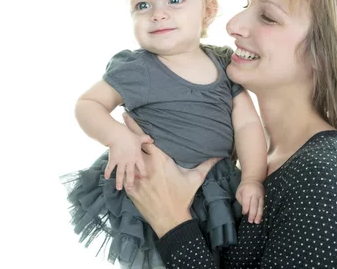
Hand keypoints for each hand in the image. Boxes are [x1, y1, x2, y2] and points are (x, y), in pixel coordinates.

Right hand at [104, 125, 152, 190]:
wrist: (118, 135)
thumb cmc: (129, 136)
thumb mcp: (139, 137)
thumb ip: (146, 139)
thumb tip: (152, 140)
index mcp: (137, 157)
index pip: (142, 167)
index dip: (143, 172)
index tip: (144, 177)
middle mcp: (129, 161)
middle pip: (131, 173)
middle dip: (131, 182)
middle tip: (130, 189)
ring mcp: (121, 162)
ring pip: (120, 174)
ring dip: (119, 181)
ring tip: (119, 188)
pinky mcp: (113, 160)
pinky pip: (110, 168)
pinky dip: (108, 172)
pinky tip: (106, 178)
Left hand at [122, 113, 220, 236]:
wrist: (170, 219)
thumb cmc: (183, 197)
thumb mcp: (196, 179)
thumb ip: (206, 164)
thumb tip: (220, 155)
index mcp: (161, 161)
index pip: (144, 140)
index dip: (135, 128)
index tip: (127, 116)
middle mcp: (147, 167)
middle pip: (133, 147)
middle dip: (127, 137)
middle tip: (119, 125)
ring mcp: (137, 178)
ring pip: (126, 161)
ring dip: (122, 154)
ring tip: (115, 145)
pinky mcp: (132, 190)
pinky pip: (124, 176)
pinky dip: (122, 170)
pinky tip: (117, 165)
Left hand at [236, 179, 263, 223]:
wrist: (253, 179)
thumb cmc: (244, 187)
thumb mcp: (239, 191)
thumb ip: (241, 200)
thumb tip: (244, 209)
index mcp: (247, 192)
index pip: (246, 203)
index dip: (246, 209)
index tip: (244, 214)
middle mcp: (254, 194)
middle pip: (254, 205)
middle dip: (252, 214)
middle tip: (251, 221)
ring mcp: (260, 196)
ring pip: (260, 206)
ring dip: (259, 215)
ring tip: (257, 222)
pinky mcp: (264, 197)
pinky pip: (263, 206)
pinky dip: (262, 212)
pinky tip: (261, 217)